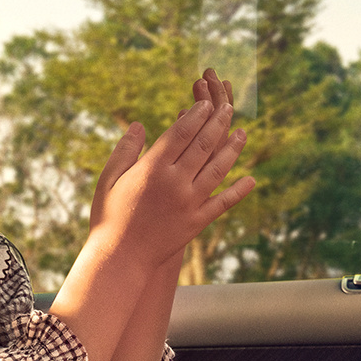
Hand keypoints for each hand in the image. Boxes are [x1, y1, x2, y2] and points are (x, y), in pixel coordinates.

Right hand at [83, 71, 255, 274]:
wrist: (120, 258)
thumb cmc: (109, 216)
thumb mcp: (109, 179)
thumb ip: (125, 150)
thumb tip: (139, 125)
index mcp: (152, 168)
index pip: (181, 133)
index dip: (195, 115)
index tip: (205, 103)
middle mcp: (175, 182)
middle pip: (203, 145)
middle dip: (218, 123)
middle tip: (229, 108)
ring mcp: (189, 203)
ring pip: (218, 169)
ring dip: (233, 149)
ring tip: (243, 133)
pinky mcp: (197, 222)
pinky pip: (223, 203)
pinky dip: (239, 191)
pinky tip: (251, 179)